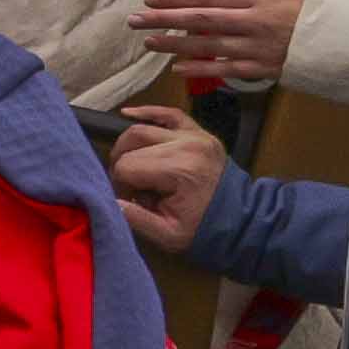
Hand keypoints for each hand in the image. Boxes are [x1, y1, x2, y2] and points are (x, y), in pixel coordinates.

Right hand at [106, 114, 227, 260]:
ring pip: (143, 128)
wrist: (239, 218)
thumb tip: (109, 201)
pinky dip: (148, 112)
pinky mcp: (197, 131)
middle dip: (121, 165)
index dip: (120, 186)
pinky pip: (169, 113)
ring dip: (129, 146)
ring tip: (132, 166)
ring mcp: (193, 134)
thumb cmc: (202, 228)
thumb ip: (135, 218)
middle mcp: (185, 145)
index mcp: (179, 171)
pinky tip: (127, 114)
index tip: (131, 201)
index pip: (126, 167)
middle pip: (131, 144)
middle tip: (129, 186)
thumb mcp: (167, 235)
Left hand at [131, 0, 306, 85]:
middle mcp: (252, 20)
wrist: (336, 36)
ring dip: (176, 43)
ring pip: (208, 45)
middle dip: (166, 19)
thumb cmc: (302, 9)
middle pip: (201, 19)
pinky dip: (200, 67)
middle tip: (137, 19)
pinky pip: (224, 68)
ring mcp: (256, 45)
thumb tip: (202, 4)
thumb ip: (239, 0)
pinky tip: (177, 66)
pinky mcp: (261, 67)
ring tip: (150, 42)